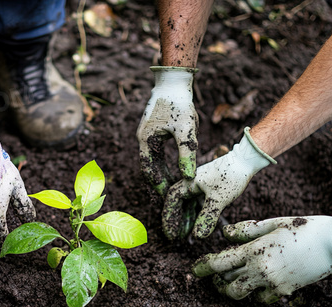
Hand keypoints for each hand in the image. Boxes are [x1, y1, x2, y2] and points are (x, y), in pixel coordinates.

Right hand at [136, 67, 198, 195]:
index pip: (149, 171)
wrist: (173, 81)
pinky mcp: (154, 131)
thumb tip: (188, 177)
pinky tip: (175, 172)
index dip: (158, 186)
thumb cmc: (180, 103)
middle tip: (168, 201)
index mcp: (146, 141)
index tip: (167, 199)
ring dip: (162, 175)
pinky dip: (164, 164)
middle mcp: (143, 140)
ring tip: (171, 191)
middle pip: (149, 169)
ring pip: (153, 162)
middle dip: (159, 185)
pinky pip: (157, 154)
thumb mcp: (186, 130)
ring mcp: (147, 135)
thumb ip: (187, 154)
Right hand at [162, 128, 275, 239]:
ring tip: (186, 235)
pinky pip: (199, 202)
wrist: (247, 160)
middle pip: (179, 203)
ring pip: (189, 204)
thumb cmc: (231, 175)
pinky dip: (197, 213)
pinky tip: (199, 224)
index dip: (169, 218)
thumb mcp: (219, 199)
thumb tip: (197, 237)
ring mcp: (200, 184)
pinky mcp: (209, 186)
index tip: (170, 233)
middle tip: (177, 237)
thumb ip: (207, 217)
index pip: (172, 200)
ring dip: (187, 219)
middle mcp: (191, 182)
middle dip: (177, 221)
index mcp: (188, 181)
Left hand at [192, 210, 331, 302]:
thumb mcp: (271, 223)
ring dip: (234, 289)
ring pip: (242, 294)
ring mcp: (273, 283)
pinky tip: (257, 283)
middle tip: (216, 276)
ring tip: (234, 280)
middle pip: (227, 284)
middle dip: (217, 282)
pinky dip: (256, 293)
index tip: (195, 268)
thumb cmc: (303, 227)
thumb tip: (225, 234)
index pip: (219, 263)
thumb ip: (245, 230)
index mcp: (255, 250)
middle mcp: (261, 270)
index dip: (203, 267)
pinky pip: (262, 298)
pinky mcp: (285, 291)